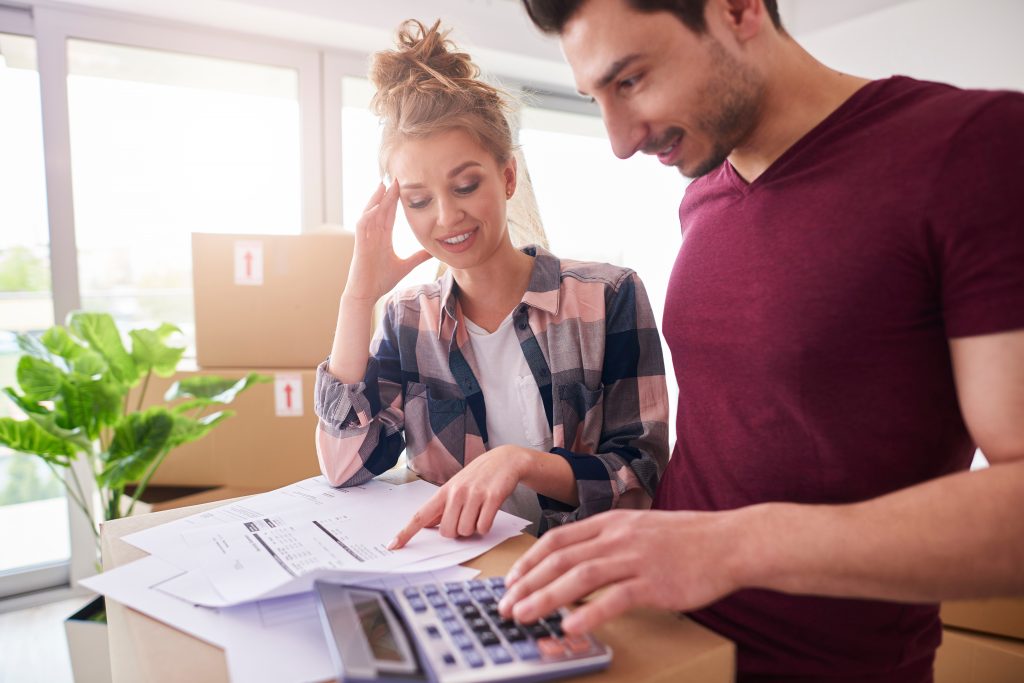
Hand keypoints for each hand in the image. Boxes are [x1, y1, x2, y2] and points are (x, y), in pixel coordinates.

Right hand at [343, 181, 431, 302]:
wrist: (366, 294)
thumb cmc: (381, 281)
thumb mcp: (405, 266)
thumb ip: (418, 257)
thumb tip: (434, 252)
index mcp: (382, 237)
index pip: (390, 214)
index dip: (396, 201)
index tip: (404, 187)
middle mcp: (373, 234)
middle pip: (381, 209)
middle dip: (388, 194)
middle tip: (396, 178)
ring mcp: (366, 238)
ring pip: (371, 213)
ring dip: (377, 199)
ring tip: (384, 184)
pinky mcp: (360, 244)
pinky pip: (363, 225)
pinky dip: (368, 214)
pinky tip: (376, 206)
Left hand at [389, 445, 530, 548]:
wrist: (505, 460)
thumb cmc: (479, 475)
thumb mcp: (457, 486)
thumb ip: (443, 506)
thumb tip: (427, 524)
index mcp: (444, 491)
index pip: (420, 515)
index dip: (406, 532)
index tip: (393, 545)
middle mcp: (456, 492)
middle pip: (447, 531)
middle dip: (457, 531)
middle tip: (466, 517)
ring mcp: (474, 494)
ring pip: (466, 531)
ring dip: (473, 528)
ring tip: (479, 512)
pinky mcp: (492, 497)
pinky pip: (483, 527)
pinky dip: (486, 527)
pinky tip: (488, 513)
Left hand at [497, 509, 743, 634]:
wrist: (729, 542)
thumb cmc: (686, 539)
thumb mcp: (640, 528)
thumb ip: (608, 542)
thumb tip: (576, 564)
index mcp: (611, 523)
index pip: (557, 539)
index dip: (530, 560)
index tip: (511, 580)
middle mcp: (618, 537)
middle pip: (560, 558)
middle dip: (527, 583)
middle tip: (506, 605)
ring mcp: (636, 558)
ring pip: (580, 576)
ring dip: (546, 597)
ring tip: (524, 615)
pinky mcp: (656, 583)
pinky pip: (616, 599)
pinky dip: (590, 614)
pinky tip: (571, 627)